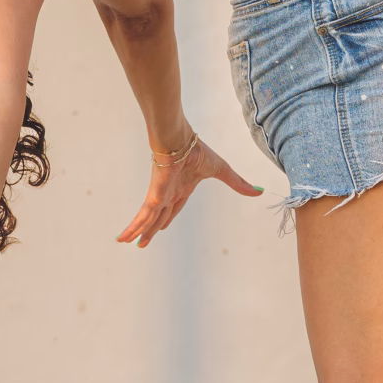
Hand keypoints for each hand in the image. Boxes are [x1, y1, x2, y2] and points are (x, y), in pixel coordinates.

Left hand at [117, 133, 262, 248]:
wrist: (181, 140)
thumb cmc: (198, 151)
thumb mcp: (222, 171)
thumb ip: (238, 184)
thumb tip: (258, 191)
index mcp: (183, 187)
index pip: (174, 207)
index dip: (167, 217)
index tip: (162, 227)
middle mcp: (170, 193)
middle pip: (159, 217)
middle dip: (151, 229)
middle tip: (142, 242)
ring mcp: (160, 195)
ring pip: (148, 219)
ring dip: (138, 231)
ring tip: (125, 242)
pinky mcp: (154, 196)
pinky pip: (143, 216)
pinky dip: (134, 227)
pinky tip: (123, 237)